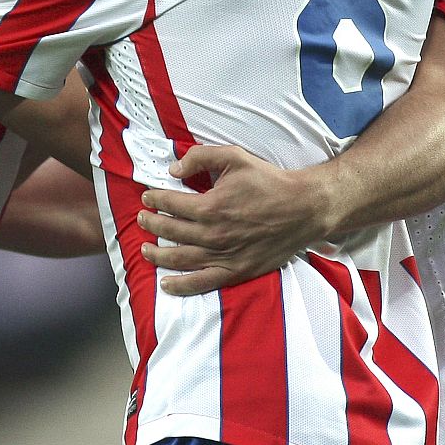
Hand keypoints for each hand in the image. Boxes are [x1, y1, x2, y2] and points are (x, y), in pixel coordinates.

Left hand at [137, 146, 331, 296]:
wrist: (303, 209)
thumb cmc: (270, 182)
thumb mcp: (236, 157)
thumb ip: (202, 157)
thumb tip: (173, 168)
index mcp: (211, 206)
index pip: (171, 203)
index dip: (154, 198)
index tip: (147, 197)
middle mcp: (213, 234)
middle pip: (170, 231)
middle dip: (151, 224)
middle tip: (142, 219)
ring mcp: (223, 256)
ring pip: (180, 259)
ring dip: (157, 254)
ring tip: (145, 249)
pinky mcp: (235, 271)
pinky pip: (201, 283)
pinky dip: (180, 286)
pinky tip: (165, 284)